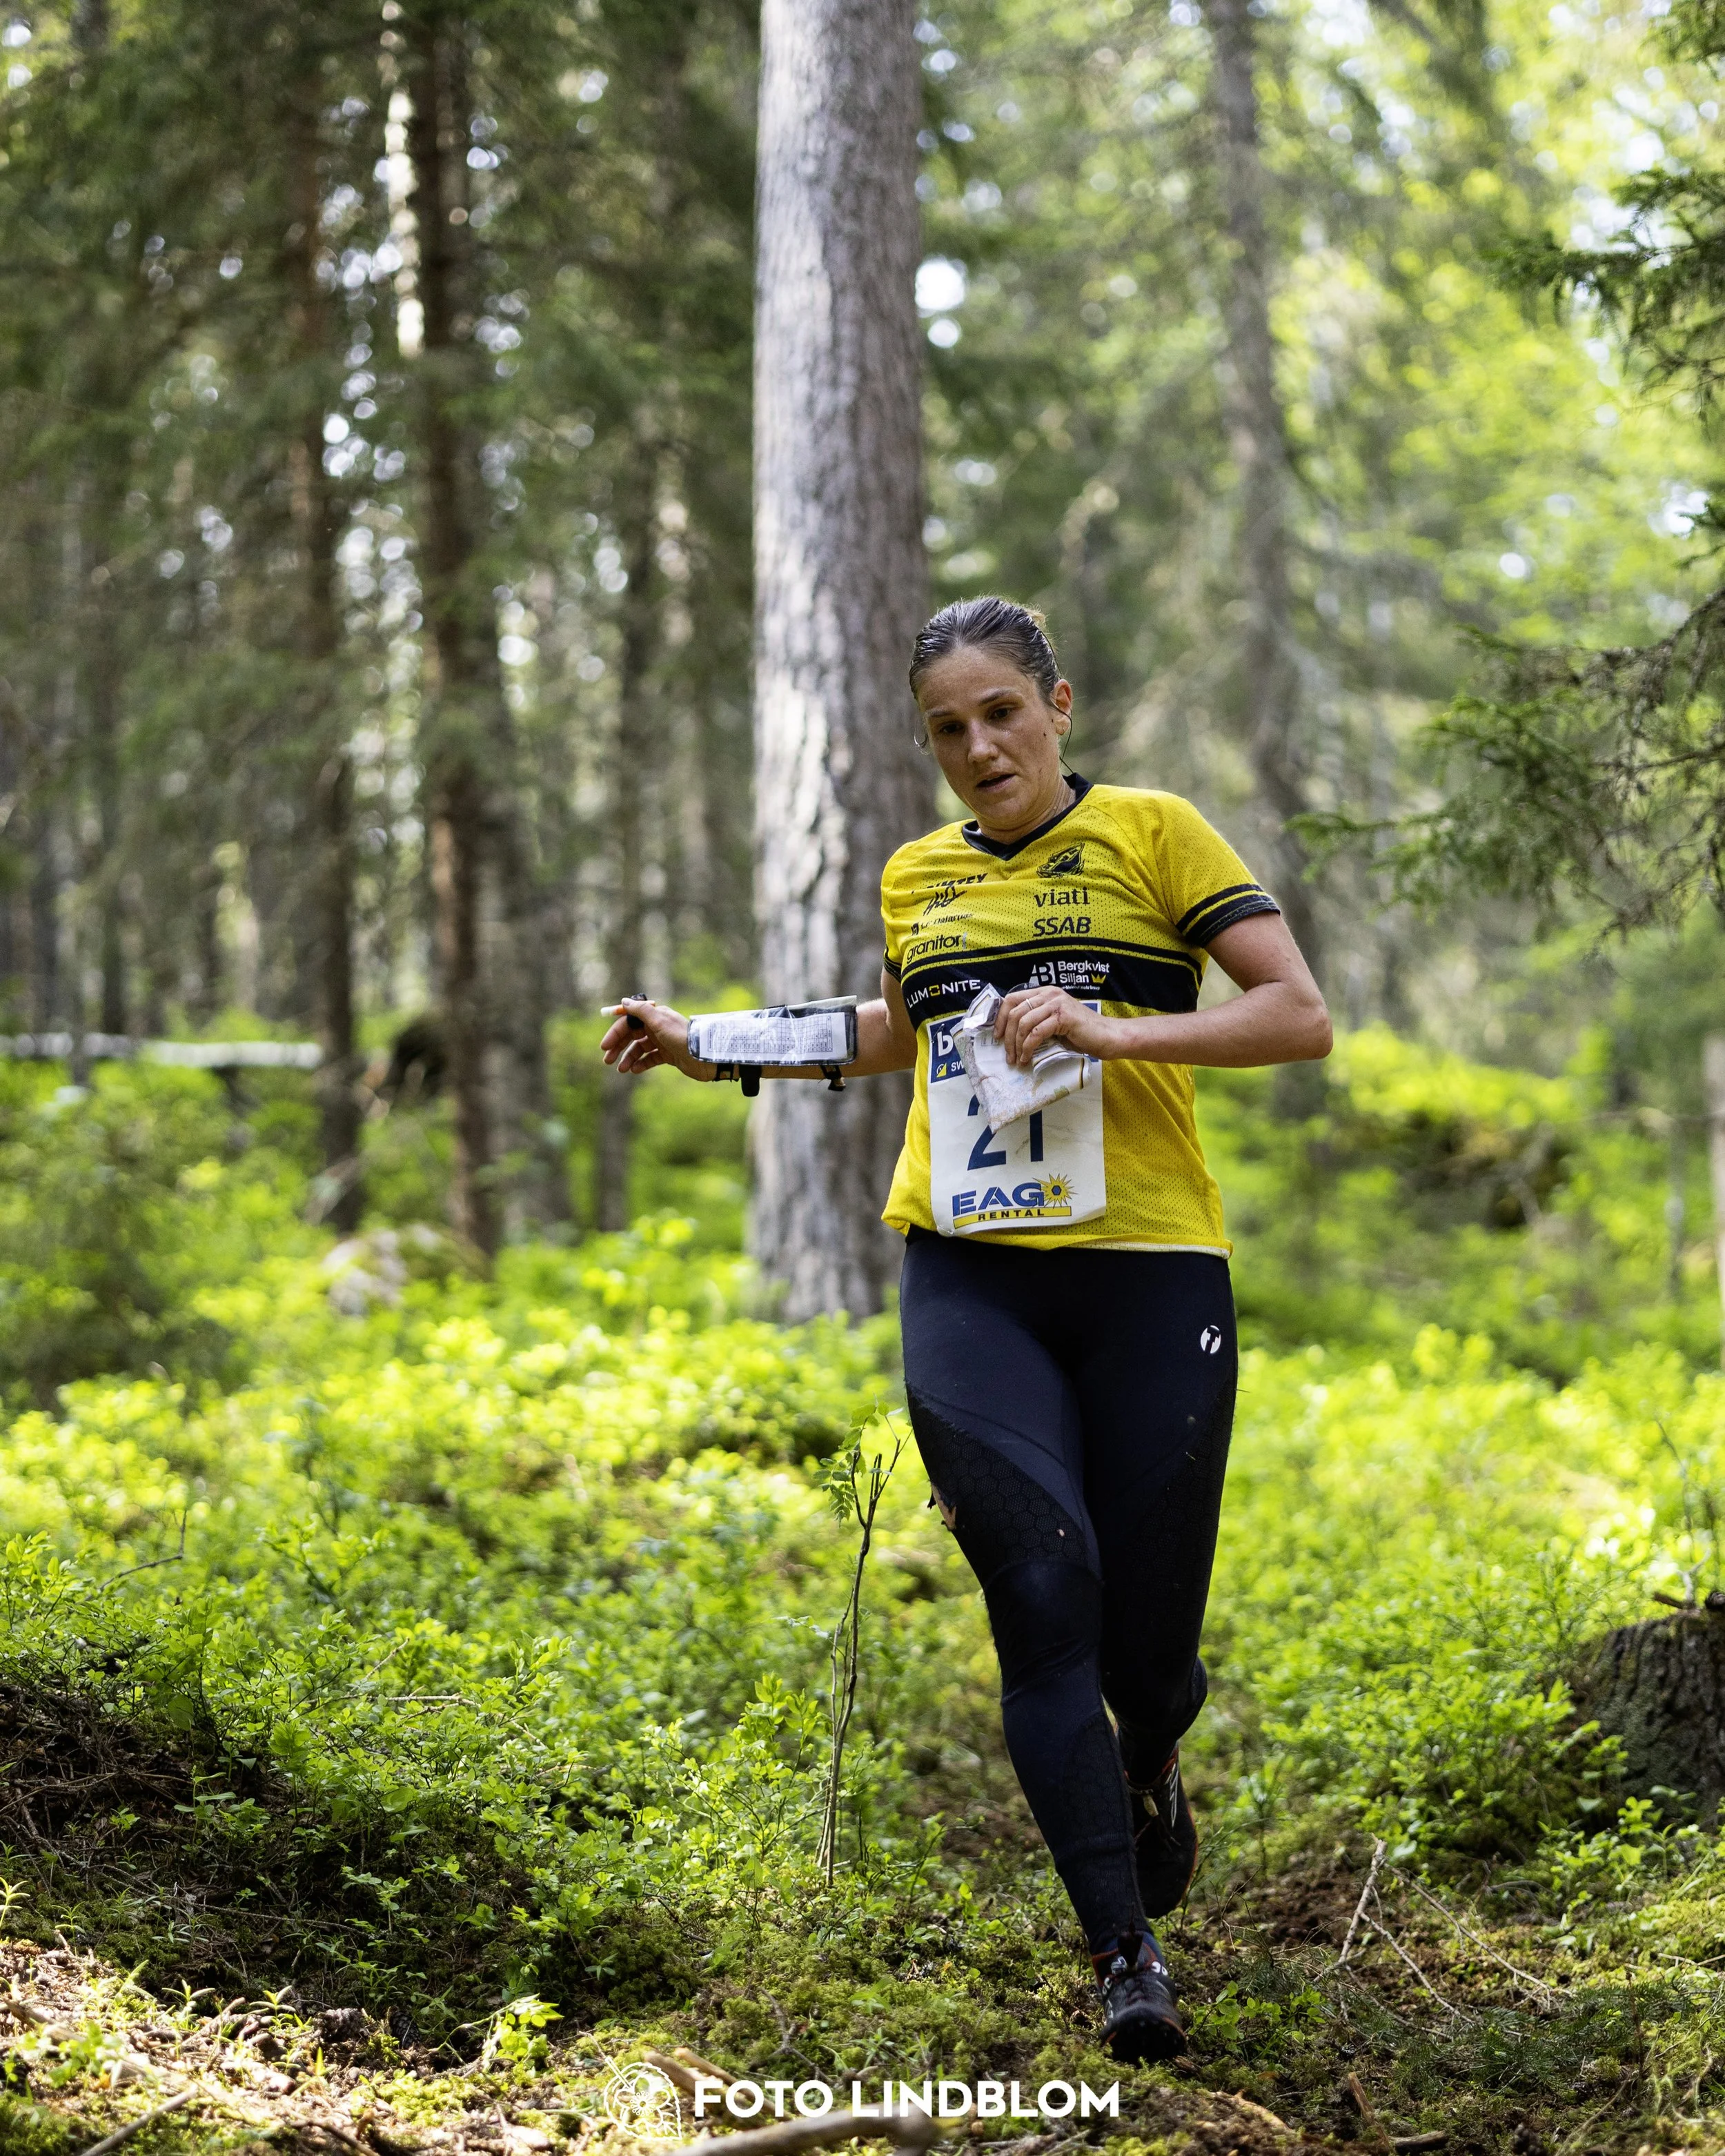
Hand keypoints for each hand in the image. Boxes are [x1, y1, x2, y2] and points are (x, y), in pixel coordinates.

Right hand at [599, 999, 711, 1080]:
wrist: (705, 1056)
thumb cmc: (682, 1037)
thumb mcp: (660, 1022)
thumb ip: (641, 1011)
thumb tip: (624, 1001)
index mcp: (655, 1016)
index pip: (629, 1022)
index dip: (615, 1032)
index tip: (604, 1045)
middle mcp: (657, 1027)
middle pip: (632, 1035)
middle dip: (618, 1047)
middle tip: (607, 1060)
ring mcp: (663, 1041)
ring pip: (640, 1049)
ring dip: (629, 1058)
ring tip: (622, 1069)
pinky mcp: (669, 1055)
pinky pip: (650, 1058)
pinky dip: (642, 1064)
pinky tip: (635, 1070)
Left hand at [994, 986, 1116, 1067]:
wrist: (1106, 1036)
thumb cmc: (1080, 1033)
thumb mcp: (1053, 1023)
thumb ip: (1036, 1021)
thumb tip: (1011, 1034)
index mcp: (1044, 992)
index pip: (1012, 999)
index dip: (1001, 1018)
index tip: (997, 1036)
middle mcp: (1049, 994)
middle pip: (1015, 1012)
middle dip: (1007, 1036)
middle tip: (1008, 1055)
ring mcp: (1056, 1004)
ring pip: (1024, 1023)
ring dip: (1016, 1044)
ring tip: (1017, 1059)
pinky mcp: (1063, 1017)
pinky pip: (1036, 1033)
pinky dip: (1028, 1048)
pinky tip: (1027, 1058)